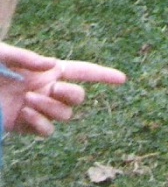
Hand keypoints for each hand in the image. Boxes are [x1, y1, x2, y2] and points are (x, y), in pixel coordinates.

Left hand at [0, 43, 125, 136]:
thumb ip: (24, 56)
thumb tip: (50, 66)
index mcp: (44, 71)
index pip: (82, 72)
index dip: (103, 75)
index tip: (123, 79)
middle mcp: (45, 90)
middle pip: (78, 96)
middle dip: (70, 93)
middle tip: (51, 88)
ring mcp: (37, 109)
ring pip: (65, 115)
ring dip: (51, 107)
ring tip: (28, 100)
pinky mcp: (26, 126)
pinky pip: (48, 130)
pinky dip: (41, 122)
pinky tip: (26, 112)